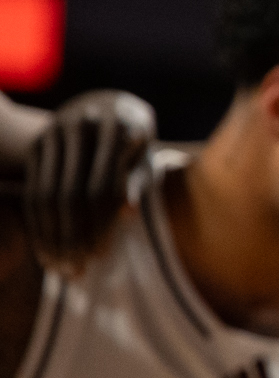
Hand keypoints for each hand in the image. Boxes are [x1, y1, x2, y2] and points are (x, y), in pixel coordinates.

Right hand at [24, 90, 155, 272]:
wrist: (106, 106)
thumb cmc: (137, 143)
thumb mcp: (145, 158)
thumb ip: (138, 181)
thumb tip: (129, 213)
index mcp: (118, 127)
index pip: (103, 187)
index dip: (100, 225)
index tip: (101, 256)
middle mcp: (82, 126)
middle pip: (71, 194)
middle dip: (72, 237)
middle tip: (76, 271)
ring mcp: (55, 133)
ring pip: (47, 195)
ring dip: (51, 236)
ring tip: (60, 268)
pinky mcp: (38, 144)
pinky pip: (33, 190)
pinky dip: (38, 223)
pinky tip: (45, 249)